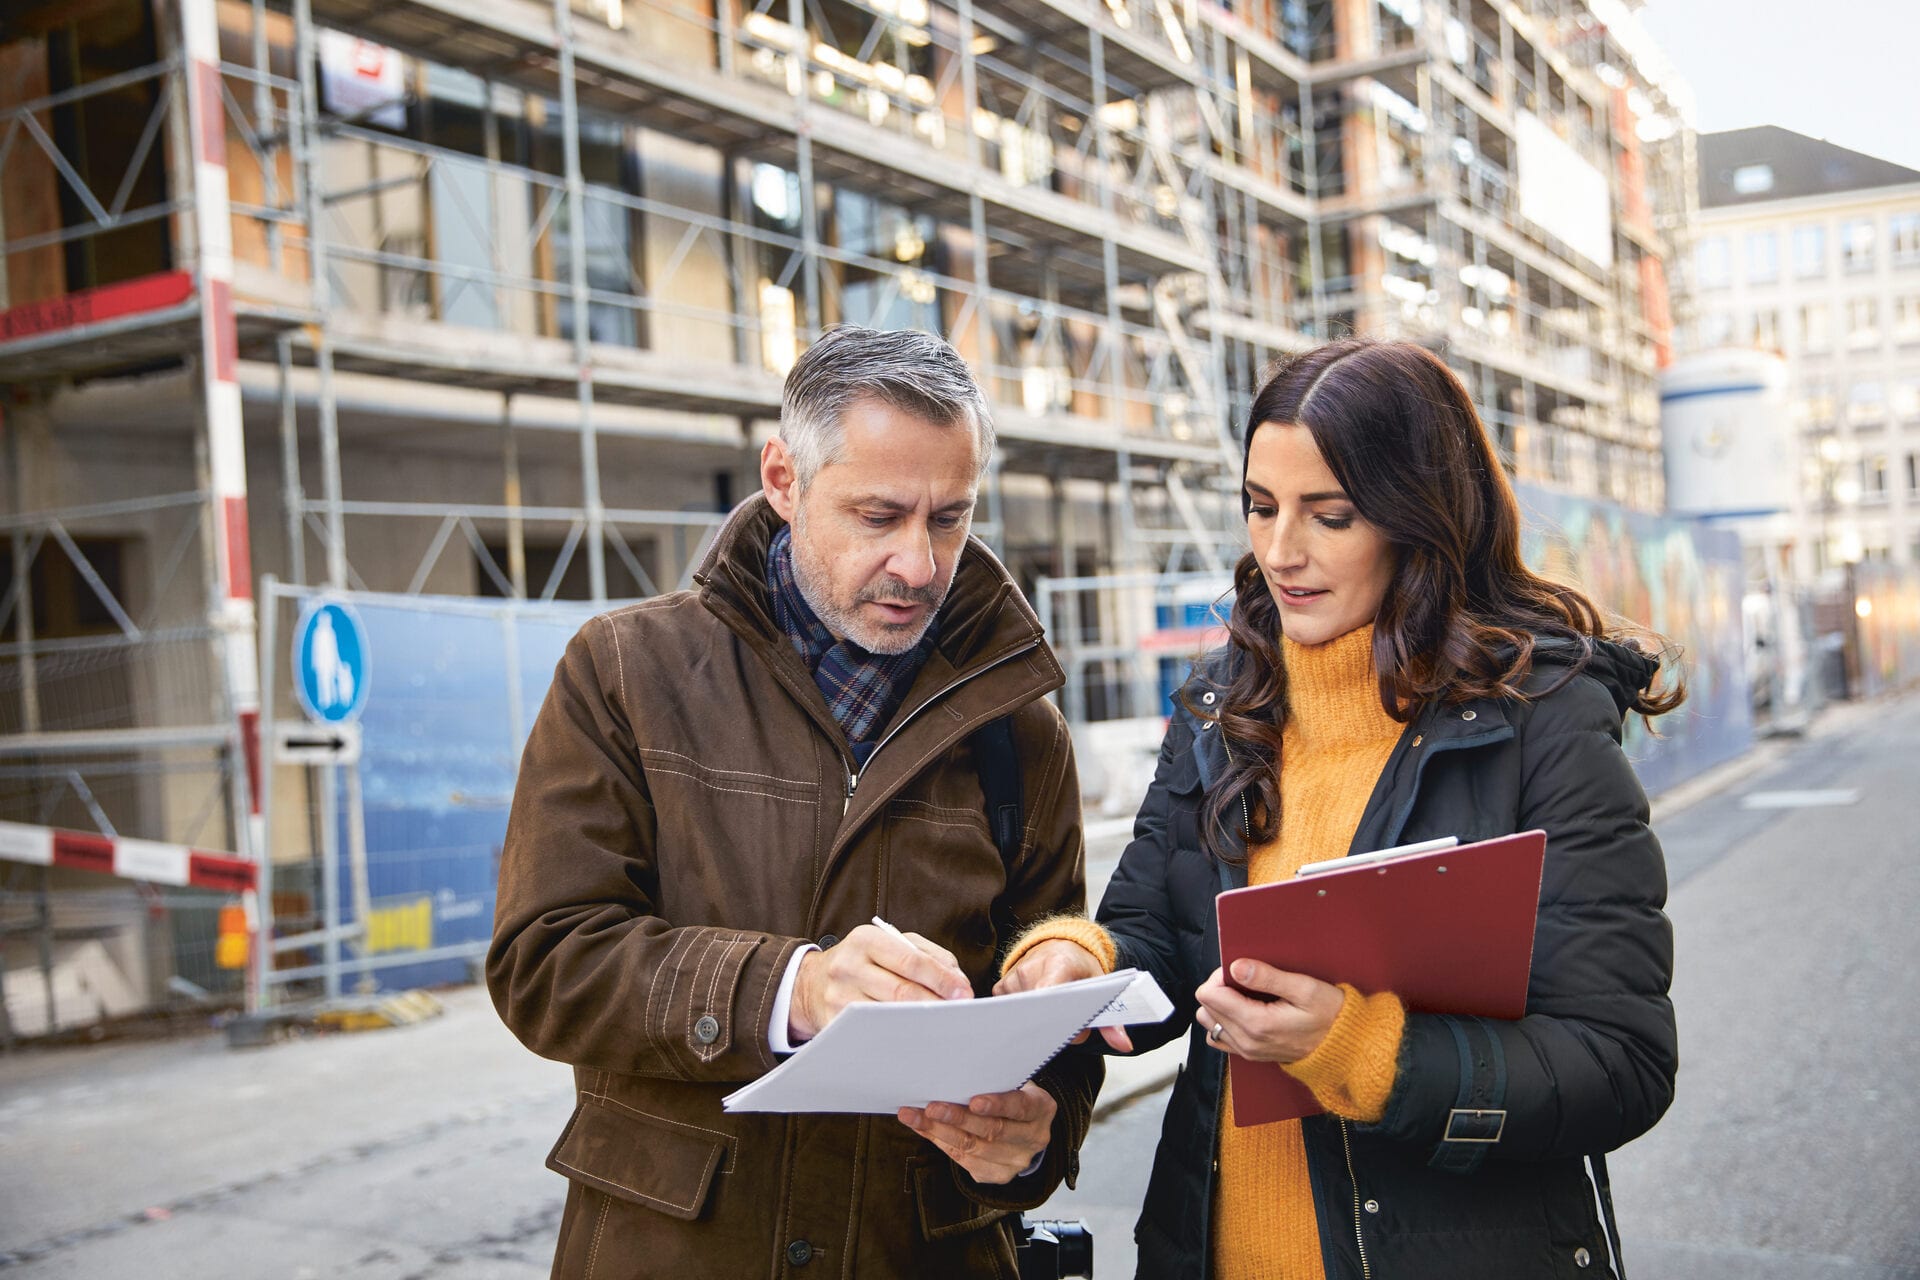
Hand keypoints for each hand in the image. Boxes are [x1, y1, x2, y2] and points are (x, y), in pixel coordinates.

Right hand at [789, 923, 972, 1041]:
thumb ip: (928, 955)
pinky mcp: (834, 1024)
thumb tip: (957, 980)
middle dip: (935, 1003)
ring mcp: (838, 998)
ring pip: (888, 1016)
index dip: (941, 978)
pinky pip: (873, 1034)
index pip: (910, 960)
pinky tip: (916, 1037)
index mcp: (865, 940)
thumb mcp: (891, 945)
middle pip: (901, 991)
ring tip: (943, 1024)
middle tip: (959, 1012)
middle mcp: (848, 966)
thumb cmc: (863, 962)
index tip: (963, 992)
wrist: (812, 983)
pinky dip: (899, 1036)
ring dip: (921, 1023)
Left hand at [899, 1082, 1056, 1184]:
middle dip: (957, 1118)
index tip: (973, 1101)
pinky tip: (923, 1129)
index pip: (1020, 1107)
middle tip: (930, 1108)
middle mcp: (1033, 1138)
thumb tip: (950, 1073)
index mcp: (1041, 1109)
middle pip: (992, 1131)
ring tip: (914, 1117)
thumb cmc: (1012, 1096)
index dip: (997, 1105)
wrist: (1026, 1129)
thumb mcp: (1012, 1083)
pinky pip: (964, 1160)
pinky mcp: (997, 1175)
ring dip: (939, 1132)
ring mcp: (1016, 1161)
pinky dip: (939, 1142)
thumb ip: (992, 1081)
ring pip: (973, 1148)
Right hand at [994, 940, 1130, 1051]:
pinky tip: (1036, 1011)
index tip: (1068, 1031)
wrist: (1058, 945)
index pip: (1049, 996)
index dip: (1058, 1019)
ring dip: (1040, 1024)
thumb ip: (1111, 1020)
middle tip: (1069, 1026)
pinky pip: (1011, 1013)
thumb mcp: (1100, 987)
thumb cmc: (1079, 967)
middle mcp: (1030, 968)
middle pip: (1038, 1014)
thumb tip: (1125, 1045)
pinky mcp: (1001, 988)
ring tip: (1054, 1012)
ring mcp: (1013, 978)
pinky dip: (1026, 1018)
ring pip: (1024, 1018)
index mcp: (1058, 963)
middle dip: (1054, 1029)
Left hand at [1194, 961, 1345, 1063]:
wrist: (1344, 1047)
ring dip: (1221, 1004)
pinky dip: (1225, 1020)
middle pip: (1206, 1007)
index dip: (1220, 976)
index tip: (1242, 970)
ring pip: (1209, 1022)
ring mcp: (1247, 1051)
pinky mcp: (1250, 1054)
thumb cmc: (1330, 1015)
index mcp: (1256, 1023)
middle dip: (1220, 987)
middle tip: (1247, 979)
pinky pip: (1220, 1037)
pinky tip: (1245, 1010)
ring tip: (1246, 994)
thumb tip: (1236, 967)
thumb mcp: (1305, 988)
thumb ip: (1268, 977)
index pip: (1209, 994)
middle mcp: (1246, 1041)